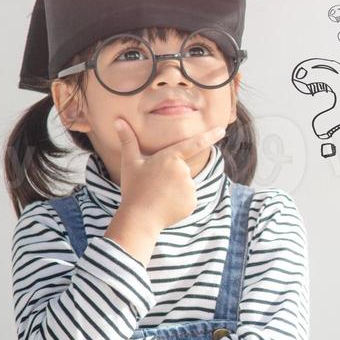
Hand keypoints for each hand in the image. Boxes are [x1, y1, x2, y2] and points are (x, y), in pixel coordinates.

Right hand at [112, 117, 226, 230]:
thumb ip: (128, 141)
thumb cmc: (134, 188)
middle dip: (170, 176)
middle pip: (181, 169)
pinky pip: (187, 199)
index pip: (193, 144)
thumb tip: (118, 120)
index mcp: (170, 158)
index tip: (222, 130)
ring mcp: (190, 187)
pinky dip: (178, 202)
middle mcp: (184, 171)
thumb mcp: (129, 163)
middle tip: (153, 186)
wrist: (140, 218)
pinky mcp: (193, 202)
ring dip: (174, 189)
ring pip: (184, 185)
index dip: (209, 136)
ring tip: (158, 196)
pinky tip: (165, 206)